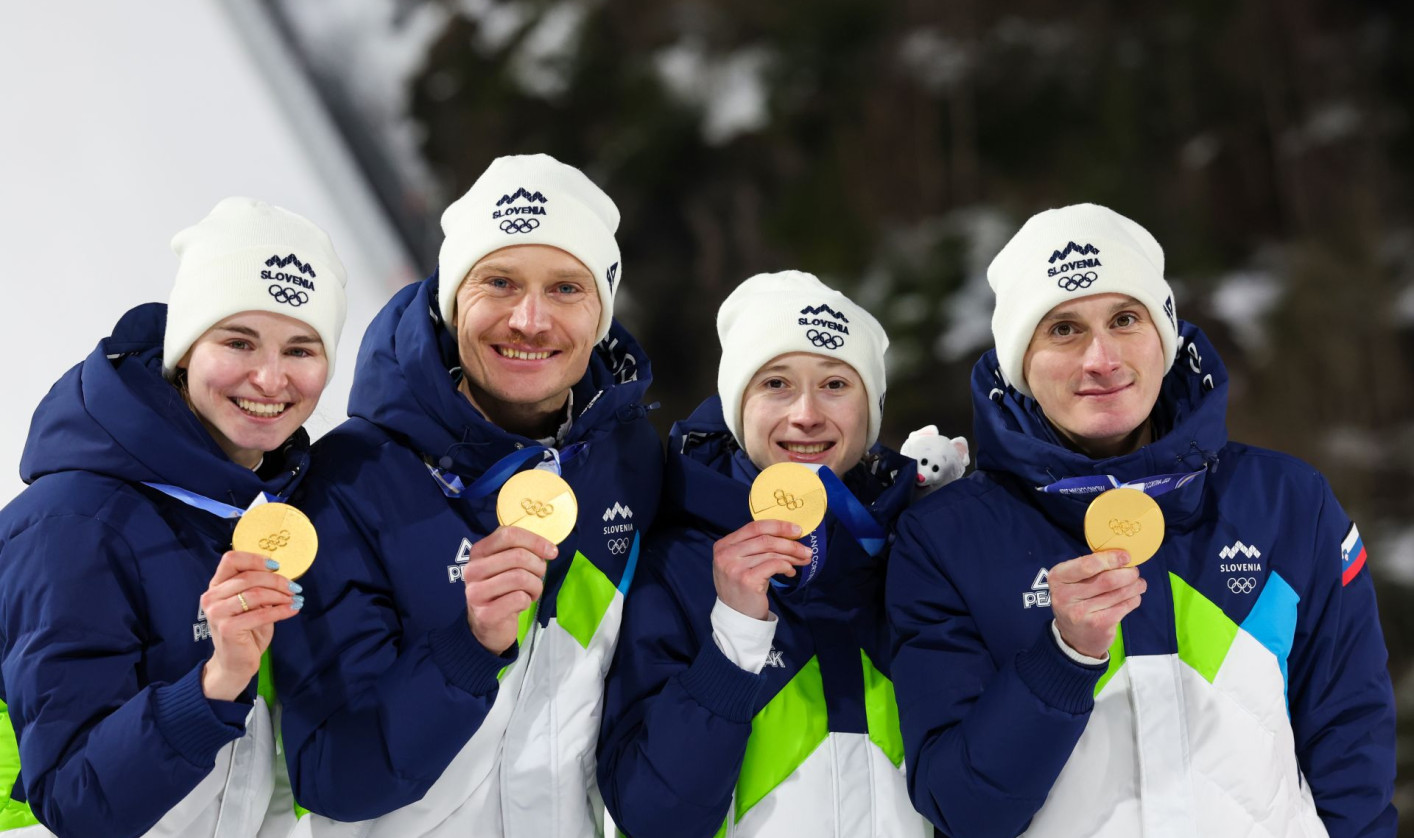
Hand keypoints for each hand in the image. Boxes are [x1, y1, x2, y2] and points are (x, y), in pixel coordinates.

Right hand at [201, 550, 300, 700]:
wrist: (235, 663)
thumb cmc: (245, 631)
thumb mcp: (251, 605)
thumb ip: (258, 588)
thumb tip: (281, 576)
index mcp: (216, 586)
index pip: (231, 559)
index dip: (255, 559)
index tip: (276, 566)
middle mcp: (212, 597)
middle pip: (249, 576)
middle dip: (277, 580)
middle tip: (294, 587)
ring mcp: (217, 613)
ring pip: (256, 593)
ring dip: (280, 595)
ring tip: (295, 599)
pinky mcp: (227, 628)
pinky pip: (261, 613)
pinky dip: (281, 610)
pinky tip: (292, 610)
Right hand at [461, 526, 557, 654]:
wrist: (487, 626)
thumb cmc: (502, 590)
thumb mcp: (506, 565)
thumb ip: (522, 551)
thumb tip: (550, 550)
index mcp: (478, 552)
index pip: (508, 535)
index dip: (535, 541)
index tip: (552, 552)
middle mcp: (472, 570)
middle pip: (517, 556)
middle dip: (538, 567)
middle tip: (539, 577)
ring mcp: (476, 592)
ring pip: (521, 578)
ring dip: (535, 585)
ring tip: (532, 592)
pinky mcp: (486, 614)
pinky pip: (519, 598)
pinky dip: (528, 601)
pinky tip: (522, 604)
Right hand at [712, 520, 811, 620]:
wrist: (737, 616)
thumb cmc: (743, 587)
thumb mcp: (741, 562)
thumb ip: (754, 547)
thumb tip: (787, 534)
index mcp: (723, 545)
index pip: (754, 527)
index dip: (778, 526)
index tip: (797, 529)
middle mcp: (726, 554)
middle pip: (765, 539)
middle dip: (790, 543)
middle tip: (806, 549)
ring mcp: (735, 567)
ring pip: (771, 552)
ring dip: (792, 556)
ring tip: (802, 560)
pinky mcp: (747, 580)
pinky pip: (774, 565)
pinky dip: (786, 566)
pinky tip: (790, 572)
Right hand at [1048, 550, 1146, 658]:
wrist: (1074, 638)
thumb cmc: (1077, 601)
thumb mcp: (1072, 582)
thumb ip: (1089, 568)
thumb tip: (1121, 555)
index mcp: (1058, 578)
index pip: (1087, 565)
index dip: (1110, 559)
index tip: (1126, 556)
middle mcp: (1066, 596)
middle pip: (1107, 580)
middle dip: (1127, 573)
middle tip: (1134, 571)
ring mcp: (1081, 613)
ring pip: (1119, 593)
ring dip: (1135, 586)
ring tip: (1139, 583)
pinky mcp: (1098, 625)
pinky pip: (1124, 607)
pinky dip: (1134, 599)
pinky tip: (1133, 597)